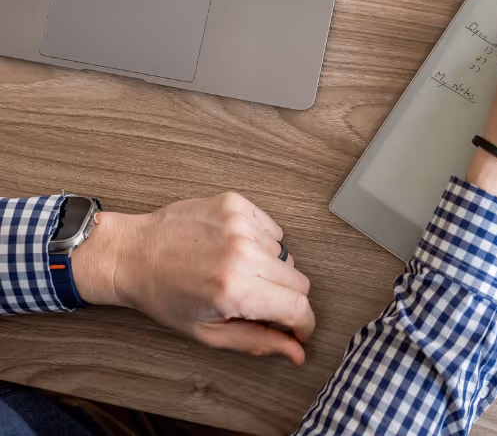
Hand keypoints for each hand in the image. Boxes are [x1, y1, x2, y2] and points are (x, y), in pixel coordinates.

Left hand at [71, 193, 314, 364]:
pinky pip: (272, 229)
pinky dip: (261, 242)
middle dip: (284, 298)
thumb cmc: (164, 295)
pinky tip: (234, 248)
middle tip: (256, 300)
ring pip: (285, 255)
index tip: (298, 329)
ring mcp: (240, 224)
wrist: (132, 254)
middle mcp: (241, 253)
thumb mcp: (208, 331)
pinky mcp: (237, 204)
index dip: (304, 323)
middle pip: (298, 280)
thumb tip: (297, 352)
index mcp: (235, 290)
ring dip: (269, 268)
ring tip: (236, 270)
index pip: (298, 307)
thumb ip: (258, 341)